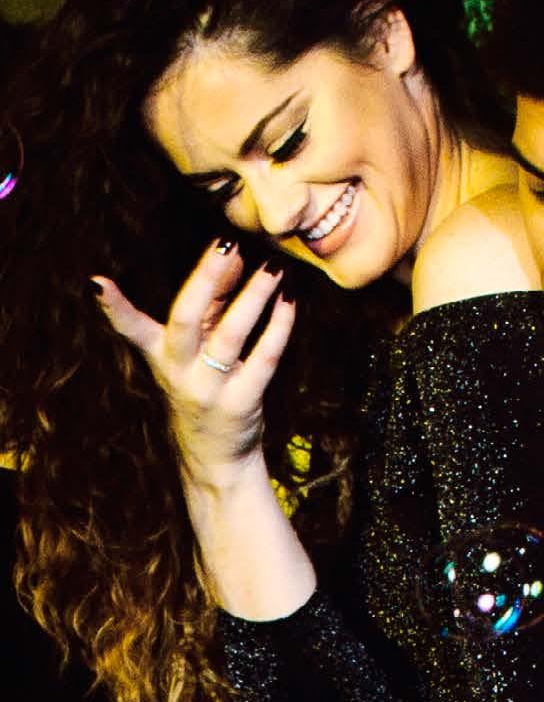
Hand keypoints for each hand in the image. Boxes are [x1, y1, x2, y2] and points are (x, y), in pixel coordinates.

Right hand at [95, 240, 293, 485]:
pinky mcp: (241, 404)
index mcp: (159, 355)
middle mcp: (179, 372)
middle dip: (206, 278)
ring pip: (230, 336)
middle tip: (228, 243)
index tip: (96, 283)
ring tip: (273, 268)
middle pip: (185, 319)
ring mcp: (209, 390)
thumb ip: (213, 301)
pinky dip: (278, 330)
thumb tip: (232, 254)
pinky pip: (263, 361)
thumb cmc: (206, 387)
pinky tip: (289, 304)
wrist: (216, 458)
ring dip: (253, 297)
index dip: (114, 307)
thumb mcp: (198, 346)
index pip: (131, 327)